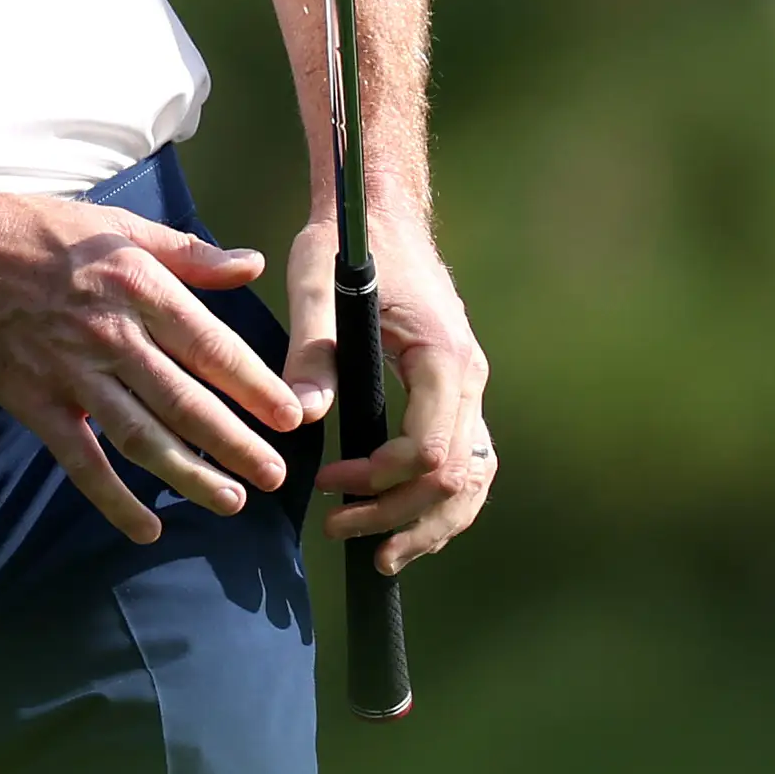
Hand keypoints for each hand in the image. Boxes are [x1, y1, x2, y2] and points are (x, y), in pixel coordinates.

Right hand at [0, 190, 307, 546]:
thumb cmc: (31, 231)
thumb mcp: (114, 226)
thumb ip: (186, 252)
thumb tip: (250, 264)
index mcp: (137, 285)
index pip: (210, 345)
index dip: (254, 385)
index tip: (290, 416)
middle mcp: (111, 333)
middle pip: (185, 399)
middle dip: (235, 442)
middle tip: (273, 476)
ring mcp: (71, 373)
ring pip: (142, 436)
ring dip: (189, 474)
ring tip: (230, 501)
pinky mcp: (35, 402)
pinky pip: (82, 461)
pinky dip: (114, 499)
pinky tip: (146, 527)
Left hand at [288, 215, 494, 572]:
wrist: (381, 216)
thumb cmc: (347, 244)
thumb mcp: (314, 285)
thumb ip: (310, 352)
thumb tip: (301, 418)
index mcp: (442, 356)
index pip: (431, 449)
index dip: (381, 479)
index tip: (330, 480)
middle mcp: (469, 378)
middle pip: (456, 476)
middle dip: (399, 514)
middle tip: (338, 528)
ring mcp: (470, 389)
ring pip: (472, 479)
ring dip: (428, 523)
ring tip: (378, 557)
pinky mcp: (457, 395)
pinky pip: (468, 464)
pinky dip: (441, 504)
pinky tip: (401, 525)